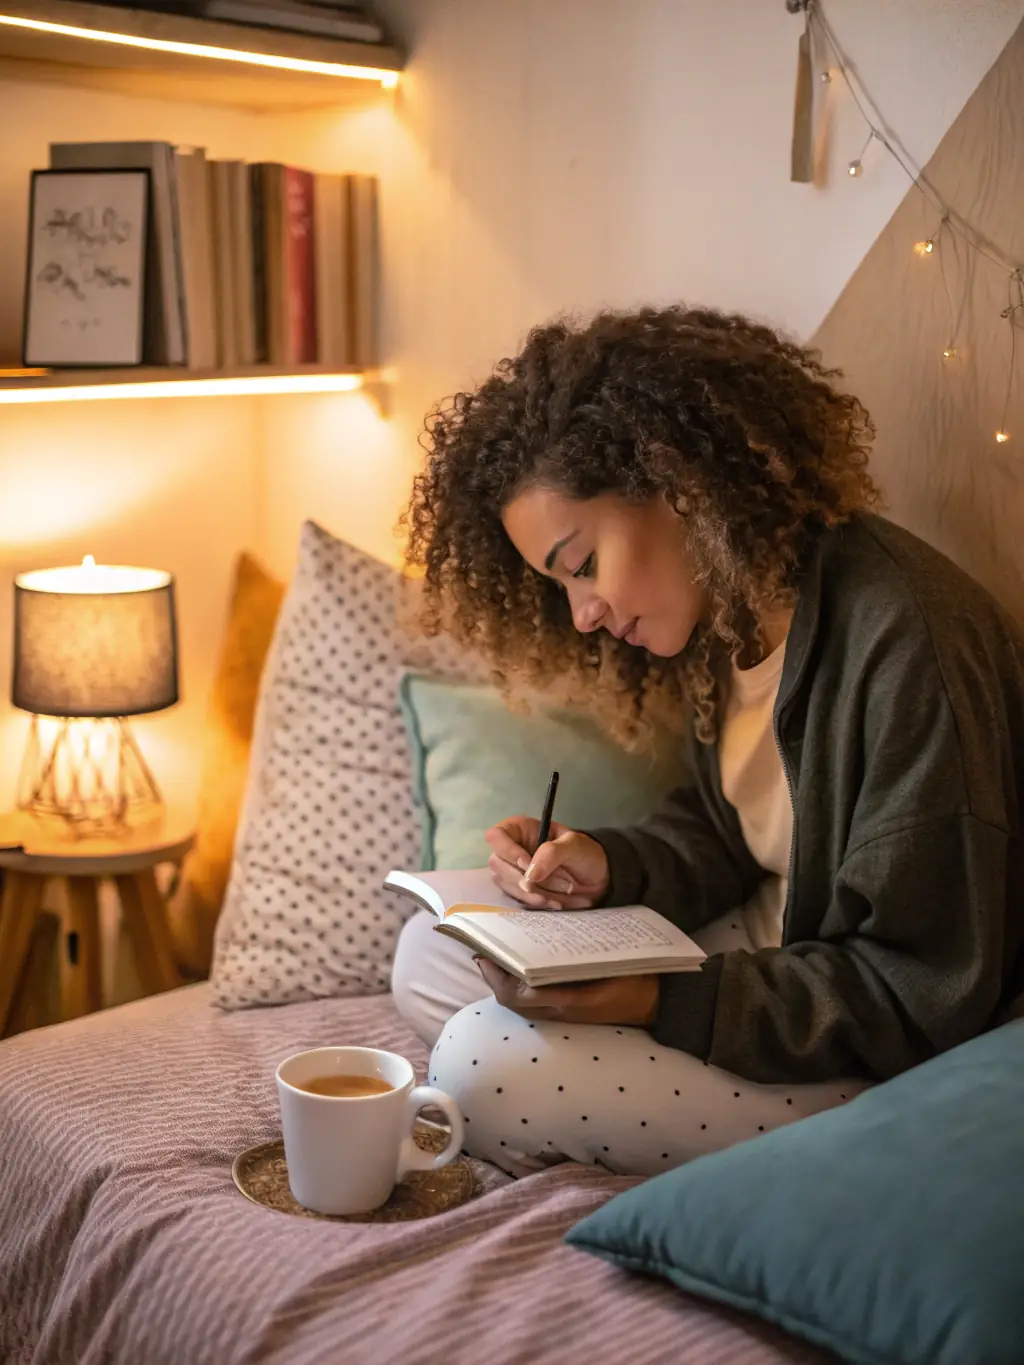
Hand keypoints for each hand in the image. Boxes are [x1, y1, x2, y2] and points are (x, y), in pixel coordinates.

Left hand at [475, 958, 659, 1026]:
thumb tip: (542, 936)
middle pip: (513, 1002)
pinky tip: (518, 974)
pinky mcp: (568, 1014)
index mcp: (569, 999)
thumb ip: (576, 957)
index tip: (486, 955)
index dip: (498, 977)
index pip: (519, 995)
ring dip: (504, 985)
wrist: (656, 1004)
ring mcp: (564, 1017)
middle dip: (494, 980)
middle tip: (484, 955)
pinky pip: (534, 1007)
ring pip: (521, 1007)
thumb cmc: (634, 977)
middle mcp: (561, 1012)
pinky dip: (520, 991)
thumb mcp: (608, 961)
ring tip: (496, 961)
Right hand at [485, 816, 609, 909]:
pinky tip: (556, 902)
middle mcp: (510, 850)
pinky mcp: (519, 891)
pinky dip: (537, 902)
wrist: (596, 878)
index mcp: (519, 829)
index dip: (508, 851)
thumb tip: (530, 875)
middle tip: (556, 881)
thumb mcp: (574, 845)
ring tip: (562, 891)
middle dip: (525, 877)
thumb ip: (551, 854)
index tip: (527, 865)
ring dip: (534, 892)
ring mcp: (512, 872)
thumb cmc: (584, 852)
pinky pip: (518, 899)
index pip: (495, 837)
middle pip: (497, 864)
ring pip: (506, 884)